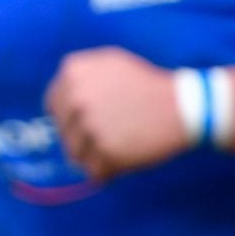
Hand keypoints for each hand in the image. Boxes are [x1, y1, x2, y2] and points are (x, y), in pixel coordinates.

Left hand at [45, 48, 186, 180]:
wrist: (181, 106)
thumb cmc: (148, 85)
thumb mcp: (111, 64)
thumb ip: (82, 76)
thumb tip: (58, 100)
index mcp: (74, 71)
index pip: (53, 105)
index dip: (68, 119)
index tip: (83, 126)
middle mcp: (76, 96)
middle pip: (63, 132)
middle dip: (82, 139)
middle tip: (108, 139)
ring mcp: (90, 124)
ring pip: (75, 154)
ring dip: (93, 157)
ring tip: (118, 150)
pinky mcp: (106, 150)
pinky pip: (94, 171)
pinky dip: (107, 171)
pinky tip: (124, 160)